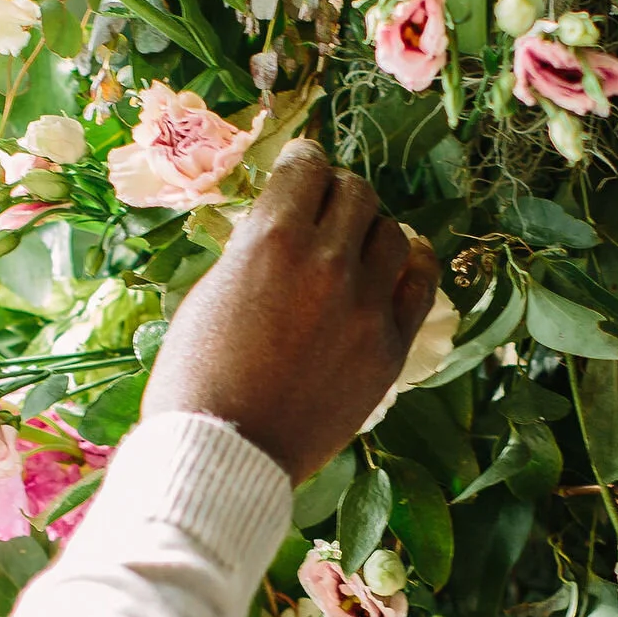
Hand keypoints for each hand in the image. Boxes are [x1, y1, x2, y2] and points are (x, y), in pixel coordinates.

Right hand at [143, 139, 440, 484]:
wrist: (224, 453)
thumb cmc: (196, 378)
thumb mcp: (209, 292)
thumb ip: (252, 250)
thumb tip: (283, 224)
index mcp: (271, 240)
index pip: (307, 168)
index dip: (304, 163)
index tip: (303, 168)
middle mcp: (326, 262)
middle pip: (357, 194)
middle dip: (338, 193)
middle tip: (326, 207)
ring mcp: (365, 306)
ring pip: (392, 233)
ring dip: (371, 231)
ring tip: (355, 244)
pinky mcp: (390, 347)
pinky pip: (421, 285)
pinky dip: (414, 264)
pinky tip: (405, 260)